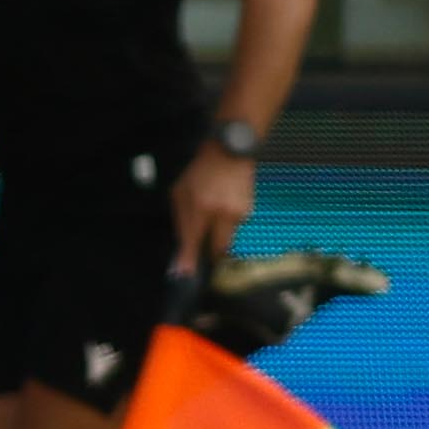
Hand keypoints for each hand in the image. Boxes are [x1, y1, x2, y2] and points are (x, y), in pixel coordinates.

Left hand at [169, 148, 255, 273]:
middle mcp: (223, 213)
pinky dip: (225, 223)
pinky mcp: (248, 211)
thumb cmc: (200, 172)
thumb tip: (182, 246)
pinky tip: (222, 208)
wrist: (230, 153)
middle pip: (218, 248)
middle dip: (210, 254)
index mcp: (201, 207)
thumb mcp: (180, 193)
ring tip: (211, 216)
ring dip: (217, 235)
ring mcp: (239, 213)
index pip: (194, 240)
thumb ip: (181, 221)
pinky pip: (234, 226)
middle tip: (202, 254)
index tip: (184, 275)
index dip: (189, 260)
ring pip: (227, 237)